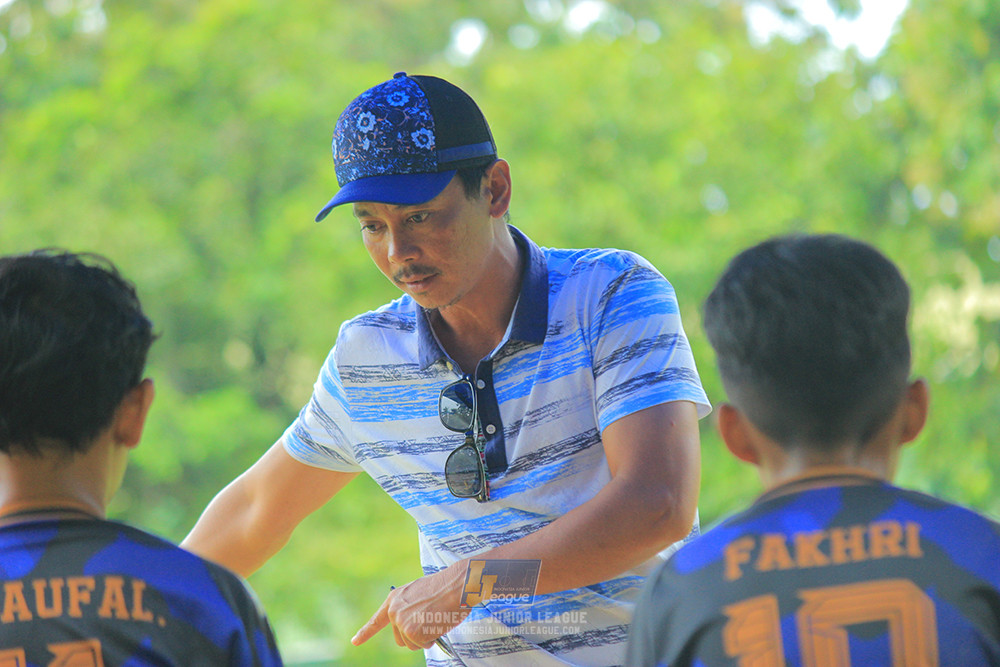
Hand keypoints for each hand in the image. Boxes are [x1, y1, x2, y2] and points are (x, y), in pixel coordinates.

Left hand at [351, 567, 469, 650]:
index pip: (376, 621)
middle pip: (400, 638)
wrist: (456, 584)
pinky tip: (437, 622)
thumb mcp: (419, 595)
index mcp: (394, 600)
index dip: (365, 633)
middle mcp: (394, 612)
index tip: (355, 642)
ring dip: (425, 637)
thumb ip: (408, 609)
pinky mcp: (411, 632)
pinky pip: (423, 645)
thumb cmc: (444, 588)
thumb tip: (409, 628)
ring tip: (435, 618)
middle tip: (430, 619)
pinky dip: (432, 638)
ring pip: (412, 644)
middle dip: (415, 636)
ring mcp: (401, 622)